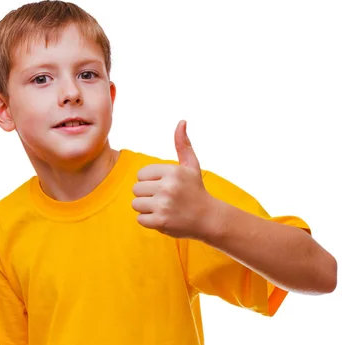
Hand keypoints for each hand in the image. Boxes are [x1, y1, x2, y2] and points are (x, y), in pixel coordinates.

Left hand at [132, 120, 214, 238]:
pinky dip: (149, 221)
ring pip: (136, 204)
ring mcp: (163, 205)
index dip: (150, 181)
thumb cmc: (196, 190)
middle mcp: (167, 187)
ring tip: (162, 208)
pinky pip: (140, 219)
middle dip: (146, 195)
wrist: (208, 218)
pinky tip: (163, 218)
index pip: (141, 174)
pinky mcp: (161, 222)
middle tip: (163, 199)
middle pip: (136, 189)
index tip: (164, 187)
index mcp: (172, 171)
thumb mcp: (191, 166)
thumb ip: (183, 145)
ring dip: (146, 208)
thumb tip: (181, 122)